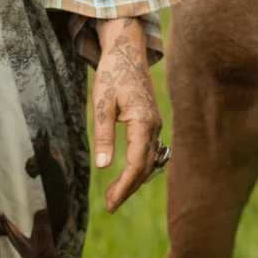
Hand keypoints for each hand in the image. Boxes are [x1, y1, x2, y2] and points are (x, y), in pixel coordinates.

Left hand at [93, 16, 162, 213]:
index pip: (137, 164)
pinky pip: (150, 151)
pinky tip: (128, 175)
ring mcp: (155, 124)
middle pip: (145, 167)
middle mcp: (154, 126)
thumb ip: (104, 135)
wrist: (127, 51)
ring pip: (149, 161)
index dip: (124, 186)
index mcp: (143, 122)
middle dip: (128, 188)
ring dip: (134, 180)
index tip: (110, 203)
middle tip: (110, 206)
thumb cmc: (113, 74)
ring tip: (114, 195)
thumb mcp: (102, 104)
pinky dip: (140, 167)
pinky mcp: (151, 122)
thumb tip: (103, 166)